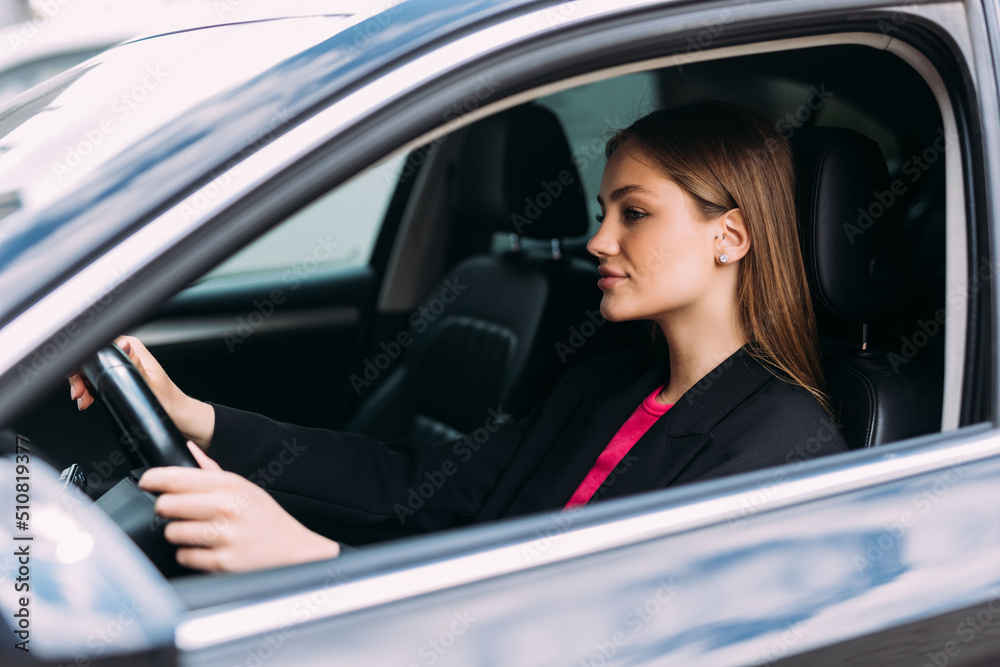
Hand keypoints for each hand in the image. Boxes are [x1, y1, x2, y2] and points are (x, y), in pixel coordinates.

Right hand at [68, 335, 215, 449]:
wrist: (176, 416)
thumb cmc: (166, 401)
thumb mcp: (147, 382)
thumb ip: (134, 363)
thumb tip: (123, 346)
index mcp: (132, 348)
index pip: (98, 344)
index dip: (84, 361)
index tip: (81, 380)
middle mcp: (126, 353)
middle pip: (91, 357)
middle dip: (80, 377)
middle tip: (80, 395)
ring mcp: (122, 365)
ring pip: (92, 369)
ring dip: (83, 385)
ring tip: (84, 400)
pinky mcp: (120, 377)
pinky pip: (97, 379)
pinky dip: (90, 390)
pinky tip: (88, 400)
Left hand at [138, 442, 340, 571]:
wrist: (295, 553)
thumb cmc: (268, 521)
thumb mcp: (247, 489)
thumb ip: (214, 471)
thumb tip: (189, 449)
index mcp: (231, 485)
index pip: (177, 477)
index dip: (153, 479)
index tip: (147, 482)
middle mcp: (227, 507)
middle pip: (167, 504)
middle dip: (167, 509)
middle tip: (177, 511)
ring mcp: (224, 536)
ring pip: (172, 532)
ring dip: (178, 534)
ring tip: (196, 533)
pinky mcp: (221, 562)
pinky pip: (184, 556)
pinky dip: (190, 555)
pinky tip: (206, 549)